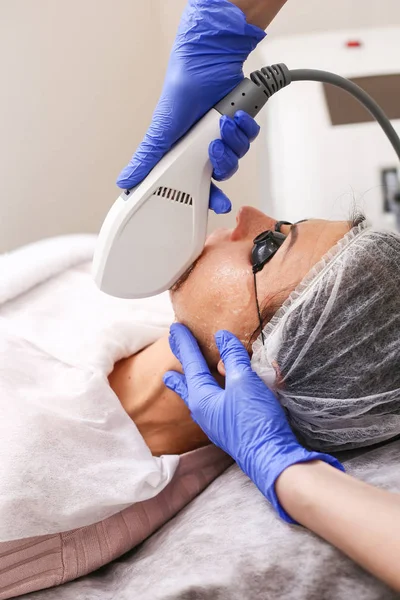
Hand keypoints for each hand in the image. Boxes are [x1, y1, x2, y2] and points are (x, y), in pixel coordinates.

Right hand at [117, 0, 264, 213]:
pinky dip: (245, 127)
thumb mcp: (160, 131)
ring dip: (232, 140)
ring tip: (222, 123)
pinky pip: (249, 137)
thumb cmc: (180, 90)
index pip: (198, 187)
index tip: (217, 205)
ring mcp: (222, 136)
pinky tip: (236, 116)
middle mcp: (204, 148)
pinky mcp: (239, 123)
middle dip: (224, 165)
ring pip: (237, 155)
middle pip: (223, 174)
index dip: (210, 198)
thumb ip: (146, 160)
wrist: (208, 60)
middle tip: (217, 153)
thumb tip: (124, 182)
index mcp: (185, 156)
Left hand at [163, 324, 343, 522]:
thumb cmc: (255, 420)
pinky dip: (210, 393)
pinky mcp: (230, 429)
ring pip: (199, 396)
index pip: (191, 363)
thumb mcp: (244, 381)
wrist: (271, 459)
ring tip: (180, 379)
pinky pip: (214, 404)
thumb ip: (233, 358)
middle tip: (168, 363)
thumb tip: (222, 338)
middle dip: (179, 371)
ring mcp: (216, 422)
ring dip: (191, 384)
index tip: (174, 329)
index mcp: (201, 398)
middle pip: (188, 384)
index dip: (185, 344)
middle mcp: (203, 412)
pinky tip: (215, 395)